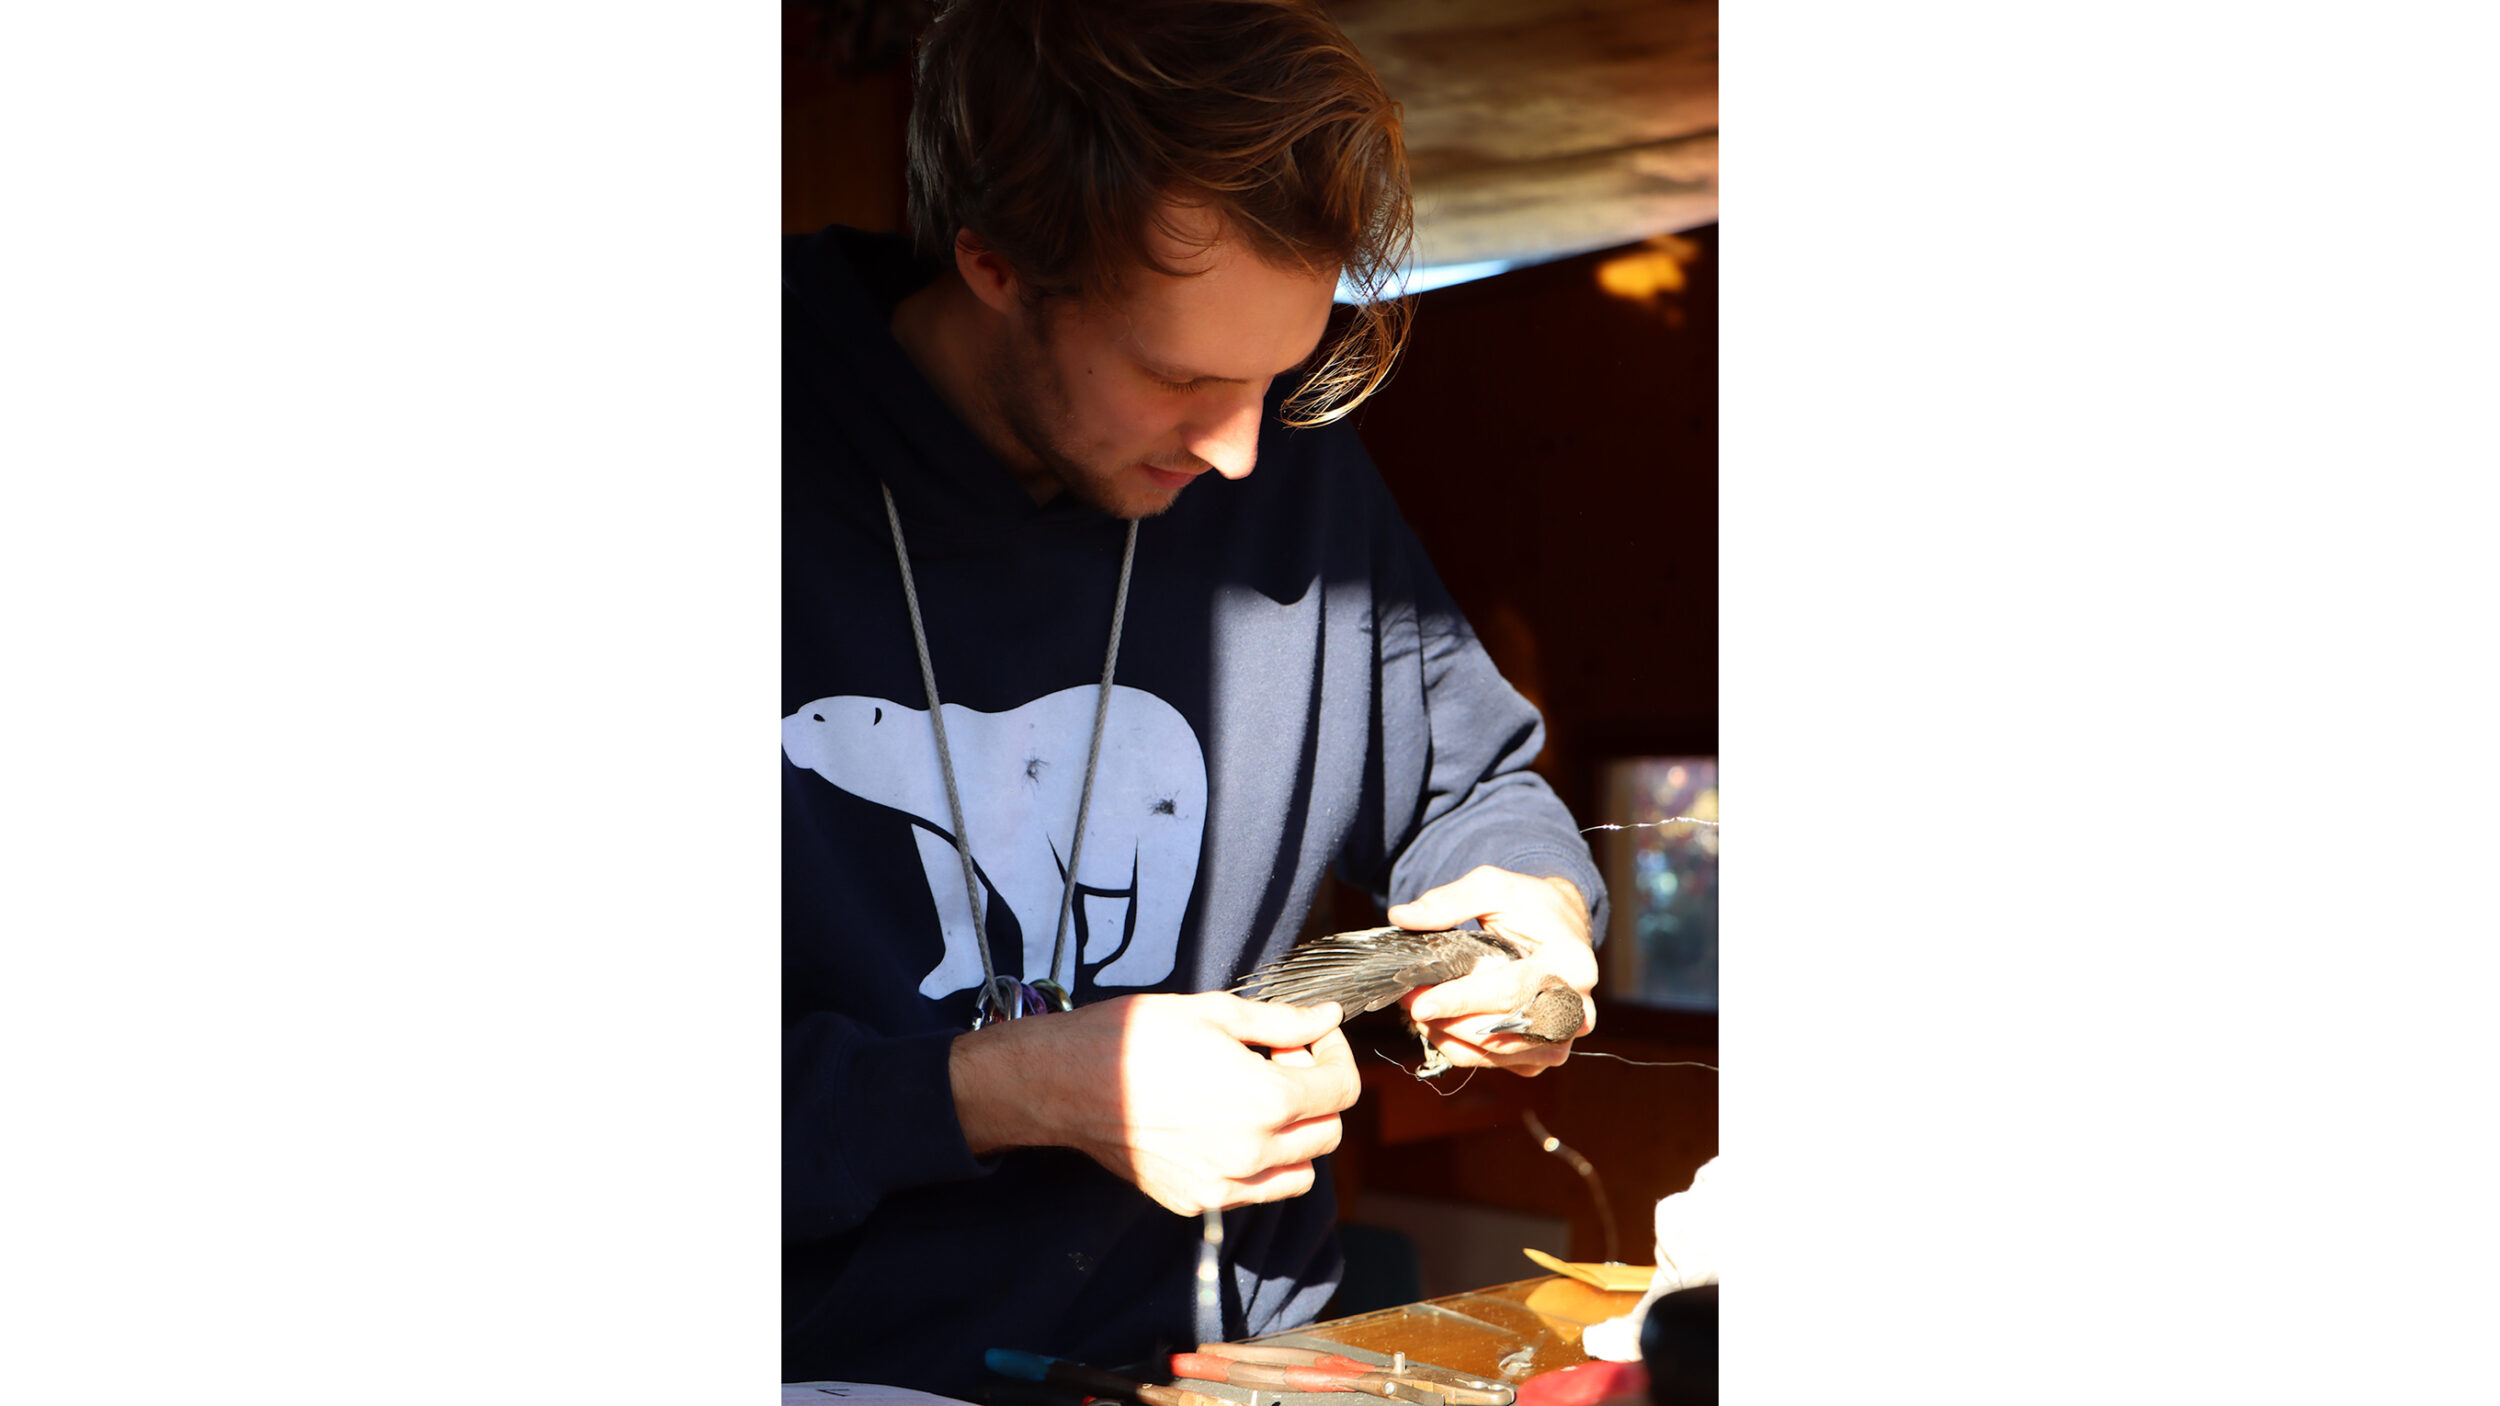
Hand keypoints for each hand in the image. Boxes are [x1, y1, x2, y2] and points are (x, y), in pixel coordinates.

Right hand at [949, 992, 1357, 1215]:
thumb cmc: (1135, 1037)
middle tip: (1279, 1062)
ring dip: (1295, 1137)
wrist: (1065, 1082)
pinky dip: (1259, 1165)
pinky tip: (1225, 1126)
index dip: (1335, 1055)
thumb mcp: (1216, 1013)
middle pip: (1328, 1133)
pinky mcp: (1194, 1201)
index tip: (1313, 1037)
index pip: (1342, 1089)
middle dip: (1317, 1094)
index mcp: (1265, 1101)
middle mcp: (1252, 1153)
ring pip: (1300, 1172)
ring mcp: (1222, 1185)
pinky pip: (1253, 1191)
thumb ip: (1282, 1022)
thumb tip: (1327, 1017)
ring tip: (1257, 1100)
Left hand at [1387, 866, 1597, 1076]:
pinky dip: (1463, 1049)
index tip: (1421, 1004)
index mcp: (1572, 964)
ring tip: (1419, 1012)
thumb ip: (1450, 901)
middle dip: (1449, 1021)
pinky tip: (1442, 1026)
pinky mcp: (1546, 1052)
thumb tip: (1402, 916)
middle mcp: (1577, 1007)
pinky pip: (1499, 1064)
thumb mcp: (1494, 887)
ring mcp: (1563, 1035)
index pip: (1510, 992)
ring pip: (1498, 1054)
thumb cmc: (1530, 907)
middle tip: (1410, 1002)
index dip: (1462, 1001)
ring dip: (1450, 1038)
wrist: (1562, 929)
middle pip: (1503, 1031)